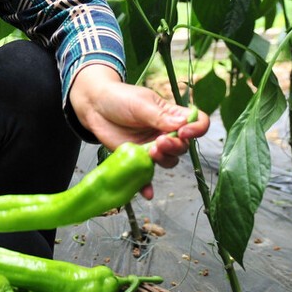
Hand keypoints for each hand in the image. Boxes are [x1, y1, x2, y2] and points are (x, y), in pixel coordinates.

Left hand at [69, 64, 209, 197]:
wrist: (95, 106)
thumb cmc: (120, 98)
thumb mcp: (141, 104)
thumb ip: (160, 116)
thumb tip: (182, 124)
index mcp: (172, 115)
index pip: (197, 122)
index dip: (196, 129)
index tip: (183, 132)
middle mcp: (166, 132)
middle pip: (183, 146)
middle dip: (175, 146)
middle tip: (159, 142)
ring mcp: (153, 146)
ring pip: (169, 161)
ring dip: (164, 160)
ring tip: (150, 152)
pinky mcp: (138, 158)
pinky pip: (147, 175)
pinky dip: (147, 185)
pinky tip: (147, 193)